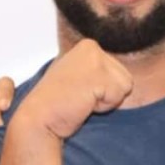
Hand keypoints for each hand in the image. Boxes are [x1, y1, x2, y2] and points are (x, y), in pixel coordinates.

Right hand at [13, 39, 132, 139]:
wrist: (39, 118)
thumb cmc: (56, 104)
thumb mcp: (78, 78)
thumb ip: (97, 72)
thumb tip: (122, 80)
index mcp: (87, 46)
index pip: (118, 73)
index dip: (102, 89)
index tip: (78, 92)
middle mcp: (91, 47)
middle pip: (125, 77)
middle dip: (106, 94)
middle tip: (80, 98)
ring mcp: (95, 58)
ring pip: (125, 86)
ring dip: (106, 100)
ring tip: (81, 100)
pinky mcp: (98, 74)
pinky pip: (119, 95)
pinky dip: (104, 106)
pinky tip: (83, 104)